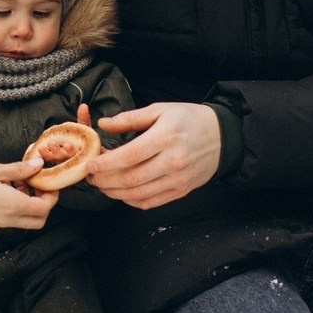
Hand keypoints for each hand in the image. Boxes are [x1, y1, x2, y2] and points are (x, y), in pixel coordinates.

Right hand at [0, 157, 56, 239]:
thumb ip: (18, 170)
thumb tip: (38, 166)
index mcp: (11, 205)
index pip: (44, 209)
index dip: (51, 196)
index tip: (47, 182)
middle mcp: (7, 219)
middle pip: (38, 221)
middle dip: (44, 204)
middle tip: (38, 185)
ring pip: (25, 222)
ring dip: (30, 205)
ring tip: (20, 183)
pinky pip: (12, 220)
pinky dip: (17, 208)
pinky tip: (7, 189)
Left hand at [88, 102, 221, 209]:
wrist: (222, 137)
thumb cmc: (189, 119)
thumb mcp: (160, 110)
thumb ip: (130, 118)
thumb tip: (103, 124)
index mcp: (165, 138)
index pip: (129, 156)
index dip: (105, 163)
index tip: (90, 164)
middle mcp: (172, 161)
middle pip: (130, 178)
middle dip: (105, 180)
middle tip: (91, 176)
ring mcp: (178, 179)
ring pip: (138, 194)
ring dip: (114, 192)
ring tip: (101, 185)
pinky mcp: (181, 191)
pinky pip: (150, 202)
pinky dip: (131, 201)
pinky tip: (121, 193)